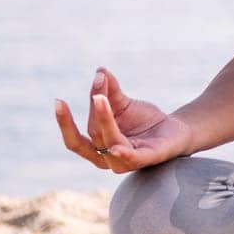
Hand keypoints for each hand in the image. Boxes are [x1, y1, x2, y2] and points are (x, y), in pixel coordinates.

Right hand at [52, 67, 195, 173]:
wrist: (175, 130)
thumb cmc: (144, 121)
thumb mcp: (123, 104)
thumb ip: (109, 91)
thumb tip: (100, 71)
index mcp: (97, 148)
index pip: (75, 140)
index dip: (65, 123)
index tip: (58, 101)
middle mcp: (108, 159)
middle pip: (95, 134)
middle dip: (95, 109)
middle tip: (98, 85)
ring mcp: (127, 162)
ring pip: (110, 143)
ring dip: (104, 120)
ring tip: (101, 98)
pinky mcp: (147, 159)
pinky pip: (132, 158)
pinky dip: (123, 154)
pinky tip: (116, 148)